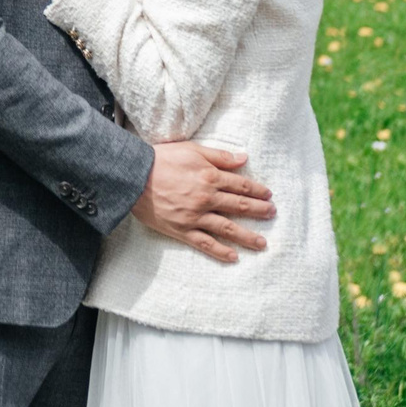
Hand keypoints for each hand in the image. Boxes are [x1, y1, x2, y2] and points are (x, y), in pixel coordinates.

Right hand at [131, 141, 273, 262]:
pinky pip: (205, 243)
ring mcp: (195, 216)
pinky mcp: (182, 230)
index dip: (257, 190)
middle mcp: (207, 198)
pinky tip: (233, 257)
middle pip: (239, 206)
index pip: (241, 185)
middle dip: (258, 210)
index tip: (268, 194)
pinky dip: (220, 251)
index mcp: (210, 176)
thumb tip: (244, 158)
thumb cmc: (161, 159)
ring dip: (247, 236)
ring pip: (227, 228)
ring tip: (262, 243)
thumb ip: (219, 156)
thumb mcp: (192, 150)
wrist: (133, 176)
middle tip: (272, 214)